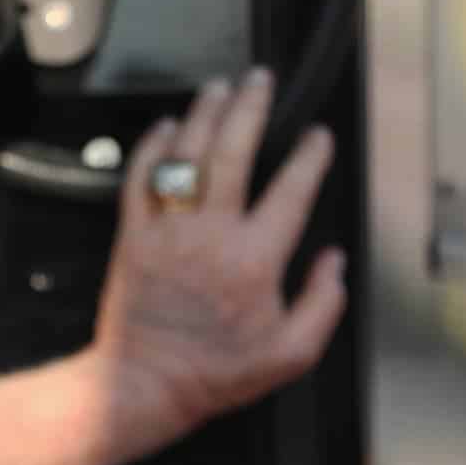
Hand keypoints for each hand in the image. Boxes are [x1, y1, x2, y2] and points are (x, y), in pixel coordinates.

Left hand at [86, 68, 346, 463]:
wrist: (143, 384)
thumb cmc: (215, 373)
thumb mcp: (290, 354)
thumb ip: (322, 304)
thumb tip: (334, 261)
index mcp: (254, 261)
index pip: (292, 191)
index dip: (310, 157)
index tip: (319, 136)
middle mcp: (210, 236)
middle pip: (233, 153)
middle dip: (250, 108)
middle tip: (261, 79)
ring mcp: (167, 233)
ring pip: (185, 157)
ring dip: (203, 115)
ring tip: (219, 87)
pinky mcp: (131, 238)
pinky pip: (139, 180)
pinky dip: (152, 149)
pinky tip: (165, 128)